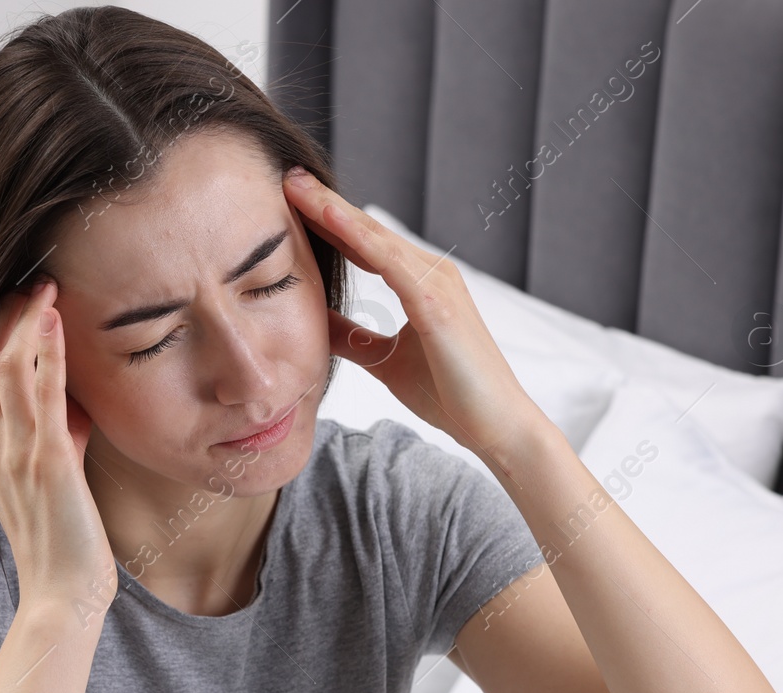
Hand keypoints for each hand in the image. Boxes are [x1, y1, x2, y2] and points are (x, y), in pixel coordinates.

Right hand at [0, 278, 117, 614]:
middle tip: (28, 280)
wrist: (65, 596)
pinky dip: (47, 352)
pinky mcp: (48, 463)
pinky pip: (41, 395)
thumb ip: (57, 434)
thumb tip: (71, 400)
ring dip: (25, 321)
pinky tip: (56, 321)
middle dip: (0, 315)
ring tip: (45, 287)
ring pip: (6, 368)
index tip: (12, 298)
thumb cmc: (65, 540)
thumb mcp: (56, 476)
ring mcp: (15, 454)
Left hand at [282, 166, 546, 465]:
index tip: (289, 199)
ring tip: (296, 186)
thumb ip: (353, 337)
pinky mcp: (437, 304)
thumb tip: (316, 322)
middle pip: (367, 230)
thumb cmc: (450, 395)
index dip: (328, 221)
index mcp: (420, 283)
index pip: (364, 244)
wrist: (495, 427)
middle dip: (325, 203)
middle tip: (286, 175)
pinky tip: (330, 218)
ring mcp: (437, 285)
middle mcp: (431, 274)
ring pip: (375, 237)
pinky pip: (390, 263)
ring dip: (334, 210)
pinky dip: (358, 238)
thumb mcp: (384, 360)